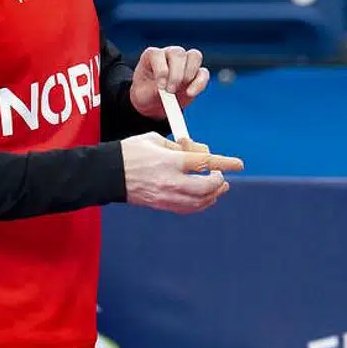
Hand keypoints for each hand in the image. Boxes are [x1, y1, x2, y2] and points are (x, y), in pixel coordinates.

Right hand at [119, 132, 243, 213]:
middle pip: (206, 187)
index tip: (239, 164)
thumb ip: (179, 146)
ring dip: (213, 194)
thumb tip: (196, 152)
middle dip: (219, 181)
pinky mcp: (161, 205)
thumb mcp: (155, 139)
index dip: (225, 163)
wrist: (106, 174)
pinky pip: (187, 208)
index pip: (205, 162)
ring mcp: (166, 196)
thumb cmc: (129, 152)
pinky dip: (201, 203)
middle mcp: (171, 181)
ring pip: (199, 201)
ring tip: (220, 188)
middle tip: (222, 176)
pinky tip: (205, 198)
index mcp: (170, 161)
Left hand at [130, 46, 210, 119]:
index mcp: (152, 55)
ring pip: (194, 56)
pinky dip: (200, 83)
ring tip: (181, 90)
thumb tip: (165, 92)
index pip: (157, 54)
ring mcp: (185, 61)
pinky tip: (190, 93)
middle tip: (171, 90)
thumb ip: (152, 90)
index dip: (160, 69)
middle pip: (178, 53)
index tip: (160, 86)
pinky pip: (204, 72)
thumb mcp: (142, 94)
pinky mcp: (196, 73)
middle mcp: (169, 54)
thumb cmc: (146, 93)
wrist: (154, 101)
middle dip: (176, 74)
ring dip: (189, 74)